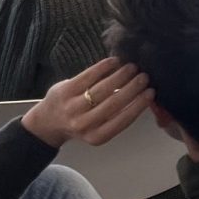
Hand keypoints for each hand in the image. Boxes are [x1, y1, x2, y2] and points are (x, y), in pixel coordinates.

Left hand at [21, 58, 152, 148]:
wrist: (47, 123)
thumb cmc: (80, 123)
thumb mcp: (98, 129)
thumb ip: (116, 116)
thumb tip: (142, 95)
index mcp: (96, 137)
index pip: (123, 120)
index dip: (139, 105)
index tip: (151, 92)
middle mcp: (84, 124)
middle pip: (114, 103)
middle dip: (133, 88)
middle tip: (145, 76)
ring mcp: (73, 107)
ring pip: (102, 88)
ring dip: (121, 76)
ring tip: (132, 67)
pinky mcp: (65, 90)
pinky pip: (88, 75)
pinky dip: (104, 67)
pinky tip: (115, 61)